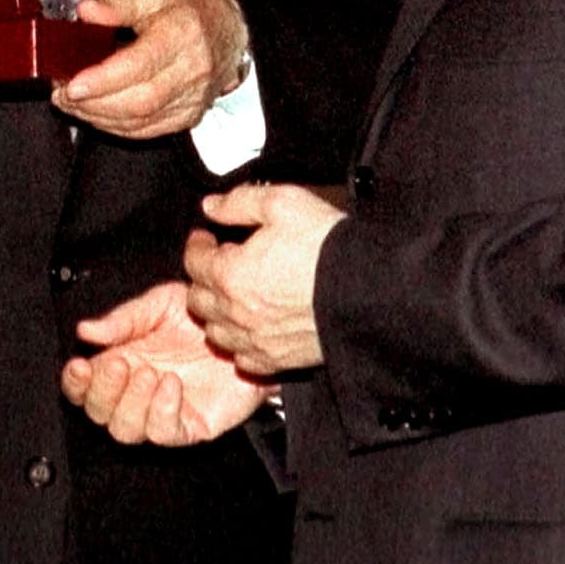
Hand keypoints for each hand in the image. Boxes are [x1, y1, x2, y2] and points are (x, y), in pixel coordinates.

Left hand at [57, 0, 248, 138]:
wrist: (228, 31)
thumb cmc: (187, 8)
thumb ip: (118, 2)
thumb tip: (85, 11)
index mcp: (183, 34)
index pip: (142, 65)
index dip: (104, 79)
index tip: (72, 84)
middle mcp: (192, 71)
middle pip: (140, 100)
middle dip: (94, 103)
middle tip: (61, 94)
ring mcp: (192, 99)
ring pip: (140, 121)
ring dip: (98, 117)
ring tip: (70, 103)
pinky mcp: (186, 117)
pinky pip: (146, 130)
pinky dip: (114, 126)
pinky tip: (93, 113)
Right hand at [61, 282, 271, 444]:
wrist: (246, 328)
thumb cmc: (202, 318)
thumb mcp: (158, 305)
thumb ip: (122, 320)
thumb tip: (85, 330)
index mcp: (120, 361)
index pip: (83, 385)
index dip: (75, 382)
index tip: (79, 365)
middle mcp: (135, 391)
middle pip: (98, 412)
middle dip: (102, 390)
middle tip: (120, 364)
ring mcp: (160, 411)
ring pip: (125, 430)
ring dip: (130, 403)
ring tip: (149, 373)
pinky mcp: (189, 425)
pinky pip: (164, 433)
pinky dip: (162, 411)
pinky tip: (172, 385)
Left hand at [183, 184, 342, 372]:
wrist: (370, 290)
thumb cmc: (329, 248)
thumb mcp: (280, 203)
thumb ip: (238, 203)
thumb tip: (212, 207)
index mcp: (230, 274)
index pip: (193, 261)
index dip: (198, 244)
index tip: (206, 237)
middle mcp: (238, 312)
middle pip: (198, 300)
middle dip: (203, 278)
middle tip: (218, 263)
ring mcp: (258, 340)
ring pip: (217, 332)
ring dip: (218, 312)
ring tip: (234, 294)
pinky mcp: (280, 360)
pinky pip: (245, 359)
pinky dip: (242, 343)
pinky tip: (254, 327)